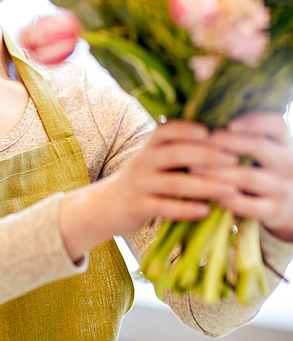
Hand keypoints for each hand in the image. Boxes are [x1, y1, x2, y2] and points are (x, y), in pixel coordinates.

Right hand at [59, 119, 238, 261]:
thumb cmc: (144, 180)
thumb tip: (223, 141)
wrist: (106, 205)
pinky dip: (186, 209)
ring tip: (230, 188)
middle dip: (207, 155)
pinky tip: (207, 211)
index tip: (210, 132)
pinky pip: (165, 208)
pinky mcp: (138, 207)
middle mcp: (143, 161)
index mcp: (150, 146)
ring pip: (174, 183)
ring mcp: (140, 184)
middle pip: (176, 154)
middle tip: (235, 159)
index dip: (187, 129)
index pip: (167, 130)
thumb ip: (179, 151)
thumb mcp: (155, 160)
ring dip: (205, 185)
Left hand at [208, 113, 292, 241]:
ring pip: (248, 177)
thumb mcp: (268, 149)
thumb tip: (208, 121)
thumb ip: (247, 136)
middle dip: (227, 142)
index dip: (253, 122)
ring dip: (217, 171)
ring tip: (194, 167)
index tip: (229, 124)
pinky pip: (247, 204)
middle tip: (203, 143)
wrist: (291, 204)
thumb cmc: (268, 168)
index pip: (276, 125)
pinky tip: (209, 191)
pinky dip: (225, 198)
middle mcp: (288, 163)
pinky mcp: (274, 210)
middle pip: (259, 147)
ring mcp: (282, 188)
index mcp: (286, 142)